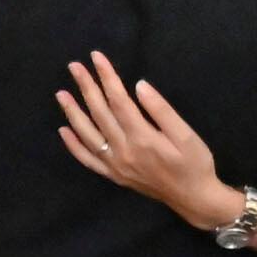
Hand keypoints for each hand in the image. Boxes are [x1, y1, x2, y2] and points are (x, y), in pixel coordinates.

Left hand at [55, 53, 234, 226]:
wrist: (194, 198)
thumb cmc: (195, 164)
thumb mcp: (187, 135)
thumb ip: (162, 111)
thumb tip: (139, 86)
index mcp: (142, 137)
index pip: (118, 100)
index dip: (107, 77)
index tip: (97, 58)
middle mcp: (122, 150)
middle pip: (100, 113)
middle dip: (86, 87)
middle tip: (74, 66)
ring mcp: (114, 164)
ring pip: (88, 134)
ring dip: (73, 113)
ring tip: (61, 93)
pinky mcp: (113, 175)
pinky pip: (87, 159)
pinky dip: (74, 145)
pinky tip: (64, 130)